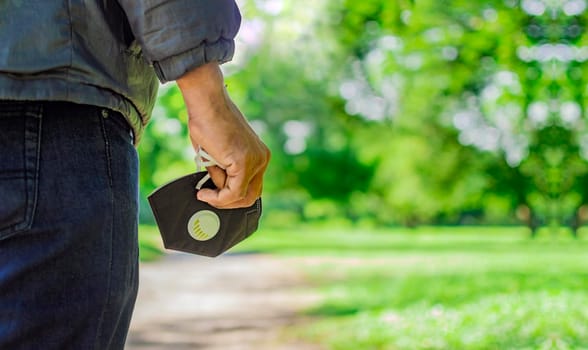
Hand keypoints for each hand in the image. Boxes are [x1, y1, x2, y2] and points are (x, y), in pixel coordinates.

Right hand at [177, 62, 269, 208]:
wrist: (206, 102)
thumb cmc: (207, 121)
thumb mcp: (218, 154)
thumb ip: (223, 173)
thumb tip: (217, 191)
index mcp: (258, 154)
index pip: (251, 186)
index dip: (232, 196)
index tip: (214, 195)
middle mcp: (261, 158)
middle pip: (251, 196)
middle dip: (228, 202)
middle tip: (209, 199)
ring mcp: (255, 161)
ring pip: (241, 196)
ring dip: (220, 199)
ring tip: (204, 190)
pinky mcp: (244, 163)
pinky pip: (233, 192)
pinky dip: (217, 197)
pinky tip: (204, 193)